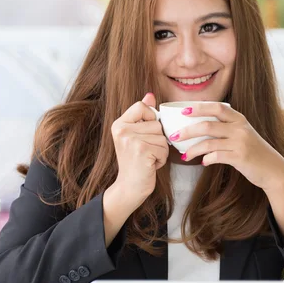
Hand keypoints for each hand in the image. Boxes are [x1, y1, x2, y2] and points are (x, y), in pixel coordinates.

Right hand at [110, 93, 168, 207]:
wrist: (130, 187)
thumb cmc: (136, 162)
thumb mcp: (136, 136)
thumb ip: (142, 115)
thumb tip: (150, 95)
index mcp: (119, 124)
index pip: (142, 106)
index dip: (150, 119)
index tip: (145, 134)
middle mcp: (122, 130)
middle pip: (157, 124)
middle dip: (158, 140)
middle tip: (145, 152)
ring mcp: (131, 140)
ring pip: (162, 137)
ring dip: (160, 150)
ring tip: (147, 158)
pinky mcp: (142, 150)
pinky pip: (164, 149)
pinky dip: (161, 159)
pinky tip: (149, 165)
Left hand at [173, 102, 283, 194]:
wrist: (272, 169)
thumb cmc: (253, 151)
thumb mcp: (242, 134)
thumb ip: (225, 128)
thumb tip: (197, 128)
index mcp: (239, 119)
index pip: (217, 107)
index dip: (199, 107)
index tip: (183, 111)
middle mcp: (239, 128)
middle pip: (208, 124)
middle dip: (187, 130)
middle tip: (174, 136)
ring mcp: (240, 142)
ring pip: (209, 142)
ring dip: (193, 149)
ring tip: (185, 156)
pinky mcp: (240, 157)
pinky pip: (217, 156)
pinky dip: (207, 159)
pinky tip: (203, 162)